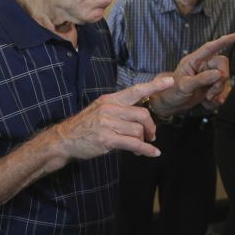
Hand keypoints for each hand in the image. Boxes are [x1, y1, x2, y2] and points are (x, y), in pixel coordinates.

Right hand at [55, 76, 174, 159]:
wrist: (64, 139)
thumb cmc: (84, 126)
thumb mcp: (99, 110)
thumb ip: (119, 109)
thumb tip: (141, 117)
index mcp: (110, 99)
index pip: (135, 90)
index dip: (154, 86)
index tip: (170, 82)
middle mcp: (109, 109)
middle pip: (142, 114)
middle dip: (151, 127)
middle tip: (151, 135)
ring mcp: (107, 124)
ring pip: (138, 130)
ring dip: (144, 141)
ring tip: (140, 146)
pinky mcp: (107, 139)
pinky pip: (134, 144)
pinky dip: (146, 150)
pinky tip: (152, 153)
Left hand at [153, 33, 234, 113]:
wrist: (171, 104)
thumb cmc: (171, 92)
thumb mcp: (184, 86)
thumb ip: (201, 79)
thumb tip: (218, 74)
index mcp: (193, 61)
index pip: (209, 48)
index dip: (223, 41)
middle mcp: (203, 66)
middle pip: (222, 66)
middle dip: (220, 81)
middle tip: (210, 94)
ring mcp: (209, 75)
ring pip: (225, 79)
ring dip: (219, 91)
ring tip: (207, 99)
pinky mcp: (213, 85)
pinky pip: (224, 89)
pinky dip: (219, 97)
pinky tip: (209, 103)